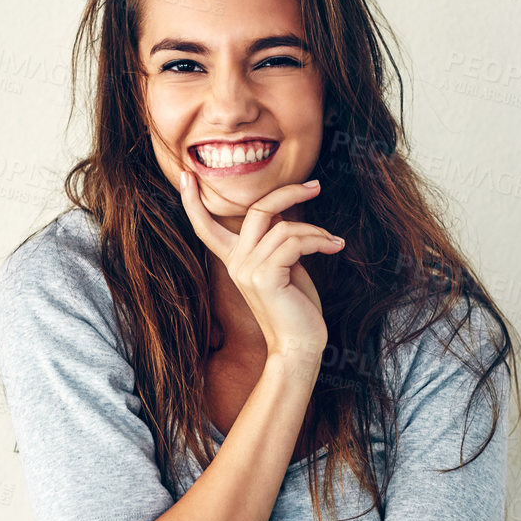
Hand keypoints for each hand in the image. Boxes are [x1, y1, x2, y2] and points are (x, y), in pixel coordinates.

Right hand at [177, 173, 340, 375]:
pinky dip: (319, 240)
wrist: (298, 345)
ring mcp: (248, 270)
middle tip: (315, 186)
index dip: (193, 202)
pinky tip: (335, 246)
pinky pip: (294, 242)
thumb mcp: (283, 267)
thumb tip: (285, 213)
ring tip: (333, 241)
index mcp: (234, 260)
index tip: (185, 175)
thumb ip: (277, 241)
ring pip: (284, 227)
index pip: (206, 228)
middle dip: (287, 192)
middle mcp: (236, 263)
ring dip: (315, 230)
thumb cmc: (295, 308)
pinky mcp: (266, 277)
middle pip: (257, 209)